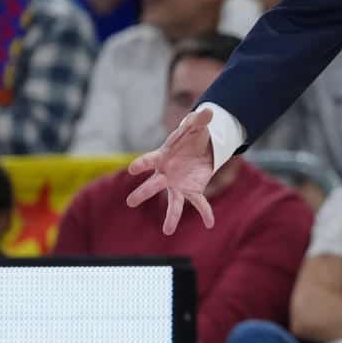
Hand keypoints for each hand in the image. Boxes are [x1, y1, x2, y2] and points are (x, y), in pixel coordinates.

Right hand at [127, 107, 218, 233]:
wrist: (199, 149)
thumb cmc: (190, 137)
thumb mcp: (196, 127)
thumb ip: (200, 120)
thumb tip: (208, 111)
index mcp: (163, 157)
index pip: (149, 160)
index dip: (141, 164)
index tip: (133, 169)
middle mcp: (166, 174)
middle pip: (153, 185)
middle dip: (143, 193)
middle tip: (131, 202)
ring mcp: (178, 185)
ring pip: (173, 202)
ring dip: (171, 217)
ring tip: (167, 231)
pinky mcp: (192, 191)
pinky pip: (199, 204)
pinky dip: (205, 213)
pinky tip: (210, 223)